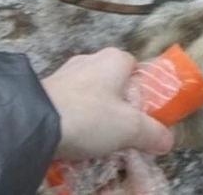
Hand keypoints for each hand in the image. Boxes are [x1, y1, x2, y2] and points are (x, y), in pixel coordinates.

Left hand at [43, 48, 174, 160]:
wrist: (36, 124)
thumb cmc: (89, 116)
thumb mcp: (130, 128)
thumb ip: (153, 133)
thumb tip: (167, 140)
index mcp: (113, 59)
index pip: (136, 68)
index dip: (142, 92)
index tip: (144, 115)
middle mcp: (89, 60)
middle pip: (113, 85)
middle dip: (119, 110)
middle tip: (123, 134)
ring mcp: (66, 75)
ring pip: (90, 97)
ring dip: (96, 118)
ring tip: (99, 143)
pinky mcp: (48, 92)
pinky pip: (70, 107)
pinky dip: (76, 122)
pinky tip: (77, 141)